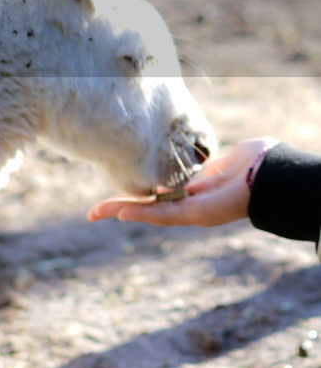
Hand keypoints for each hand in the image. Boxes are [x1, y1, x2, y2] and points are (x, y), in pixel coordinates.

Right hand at [87, 138, 277, 228]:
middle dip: (120, 207)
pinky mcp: (197, 214)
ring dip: (122, 211)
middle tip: (93, 213)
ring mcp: (193, 211)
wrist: (273, 173)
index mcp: (196, 190)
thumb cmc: (256, 163)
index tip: (116, 194)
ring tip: (97, 213)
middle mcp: (191, 204)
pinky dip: (142, 212)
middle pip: (148, 207)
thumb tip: (192, 154)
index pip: (159, 194)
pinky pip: (165, 213)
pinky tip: (122, 211)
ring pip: (150, 212)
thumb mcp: (222, 159)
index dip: (136, 194)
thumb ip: (204, 162)